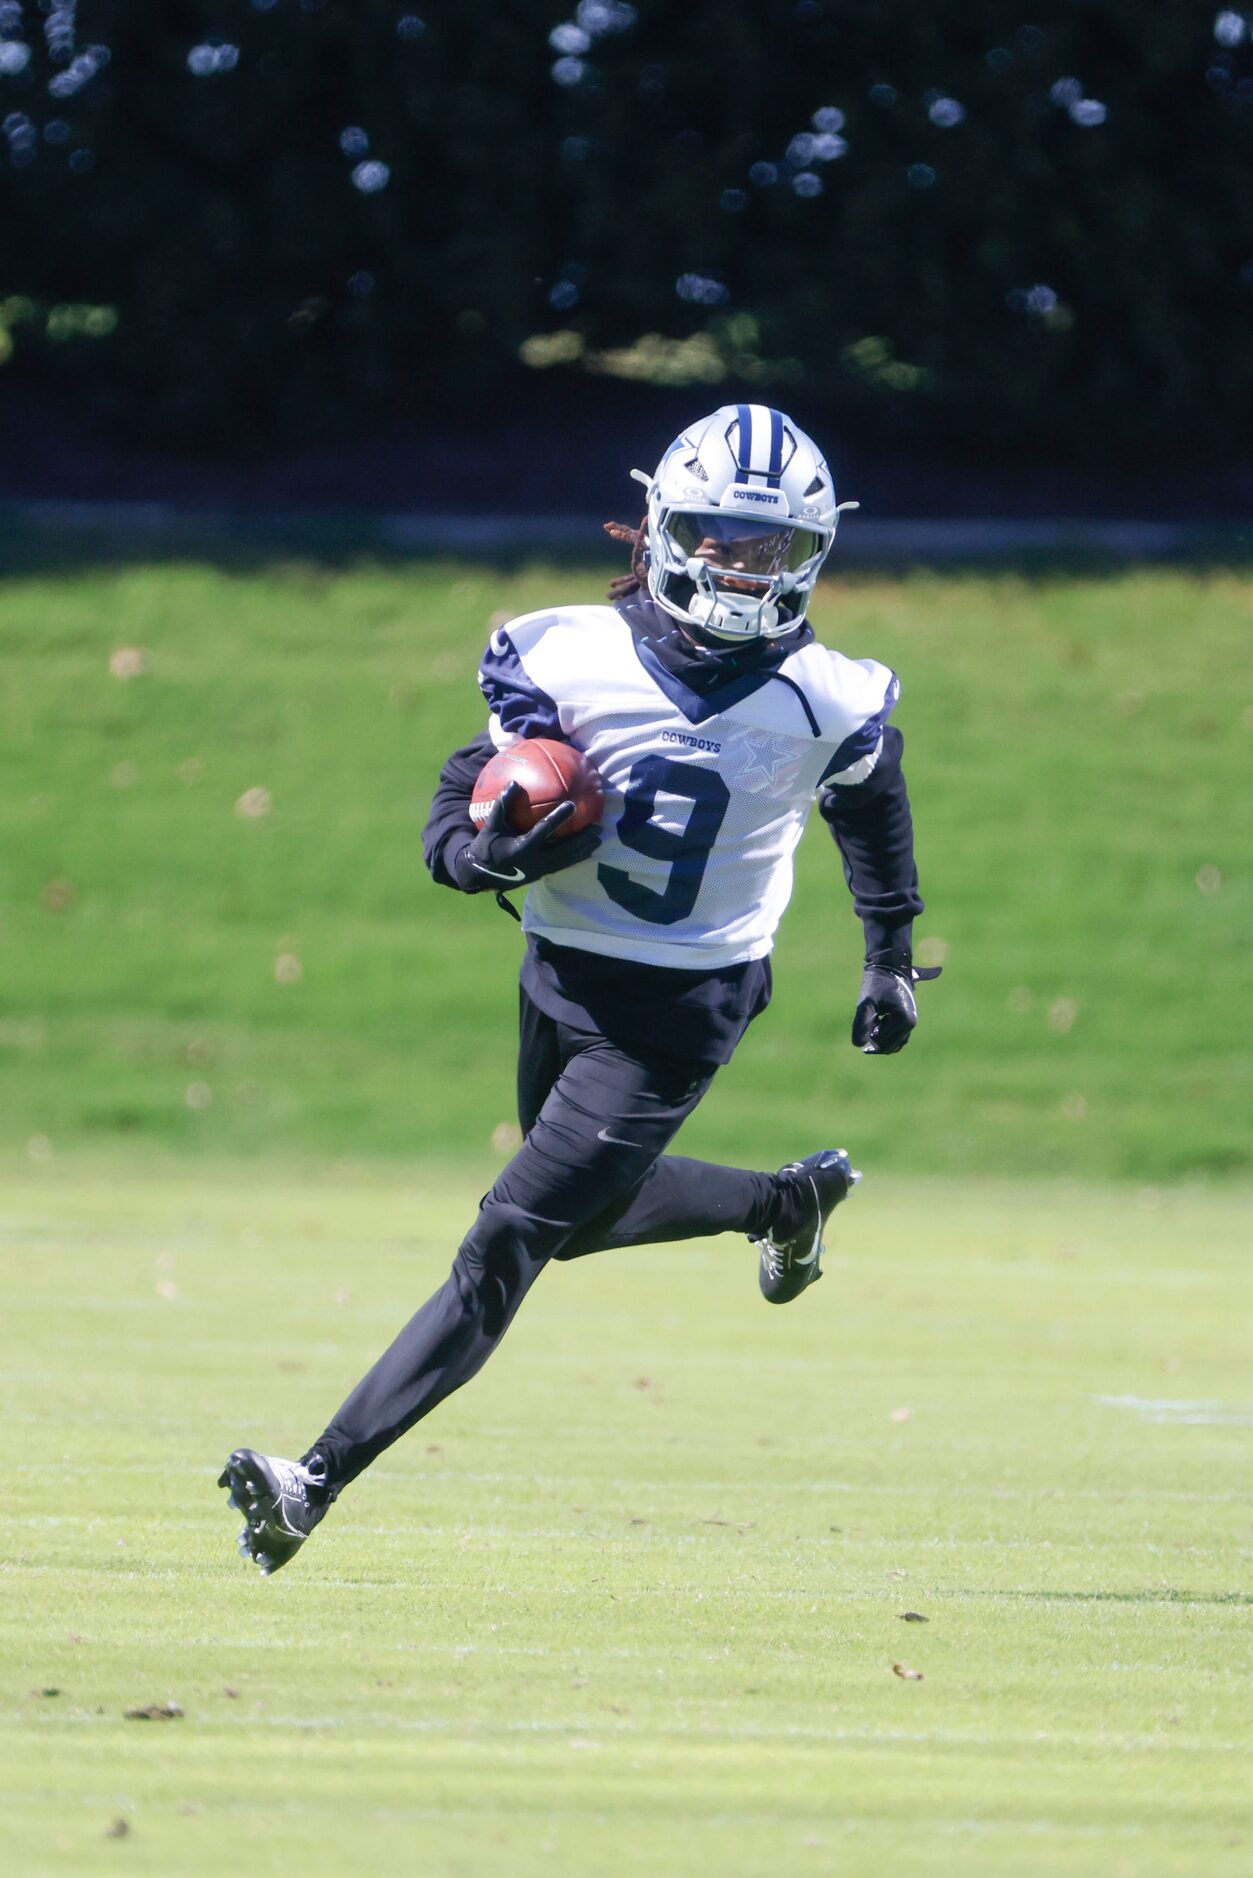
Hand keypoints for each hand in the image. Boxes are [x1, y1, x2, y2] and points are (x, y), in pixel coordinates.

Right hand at [456, 782, 599, 891]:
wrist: (483, 874)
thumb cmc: (487, 846)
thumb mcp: (492, 825)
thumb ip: (502, 805)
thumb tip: (514, 782)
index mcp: (521, 848)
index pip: (544, 831)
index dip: (558, 818)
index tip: (572, 805)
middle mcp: (534, 862)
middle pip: (564, 850)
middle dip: (581, 839)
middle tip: (597, 827)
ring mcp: (540, 870)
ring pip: (567, 860)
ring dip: (583, 850)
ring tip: (599, 839)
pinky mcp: (542, 875)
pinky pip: (563, 865)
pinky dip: (576, 858)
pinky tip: (587, 850)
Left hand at [852, 953, 941, 1054]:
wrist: (889, 970)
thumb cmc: (876, 986)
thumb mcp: (865, 1004)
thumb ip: (861, 1024)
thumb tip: (858, 1045)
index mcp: (904, 1020)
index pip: (881, 1042)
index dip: (868, 1032)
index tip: (868, 1015)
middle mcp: (911, 1024)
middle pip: (888, 1047)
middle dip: (875, 1037)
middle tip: (871, 1017)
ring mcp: (911, 1023)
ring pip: (893, 1044)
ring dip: (880, 1037)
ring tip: (875, 1018)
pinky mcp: (908, 1022)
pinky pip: (897, 1039)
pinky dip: (886, 1036)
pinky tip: (877, 1024)